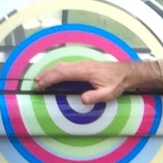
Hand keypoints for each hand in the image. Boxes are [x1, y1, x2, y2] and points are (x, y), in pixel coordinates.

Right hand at [35, 60, 158, 104]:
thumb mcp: (108, 93)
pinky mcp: (84, 65)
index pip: (62, 73)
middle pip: (58, 67)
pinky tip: (54, 75)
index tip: (40, 85)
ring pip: (62, 65)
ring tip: (40, 79)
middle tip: (35, 83)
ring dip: (50, 71)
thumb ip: (95, 97)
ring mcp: (82, 64)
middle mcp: (81, 65)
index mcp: (84, 71)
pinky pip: (67, 66)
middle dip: (45, 75)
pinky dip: (57, 70)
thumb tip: (82, 99)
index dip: (49, 79)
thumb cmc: (117, 83)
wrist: (126, 72)